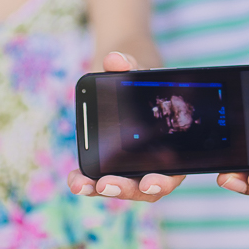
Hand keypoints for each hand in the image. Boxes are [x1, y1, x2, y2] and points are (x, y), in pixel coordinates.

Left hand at [67, 51, 185, 201]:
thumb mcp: (138, 69)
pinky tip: (74, 179)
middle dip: (124, 189)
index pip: (172, 174)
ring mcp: (131, 167)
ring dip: (99, 189)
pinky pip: (100, 179)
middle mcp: (153, 164)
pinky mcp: (110, 166)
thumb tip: (115, 59)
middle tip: (106, 184)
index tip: (147, 182)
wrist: (125, 80)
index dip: (161, 182)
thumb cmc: (140, 80)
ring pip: (120, 187)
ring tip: (80, 184)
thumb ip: (130, 64)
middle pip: (143, 188)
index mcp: (173, 148)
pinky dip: (87, 180)